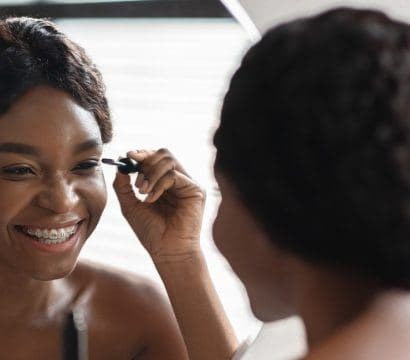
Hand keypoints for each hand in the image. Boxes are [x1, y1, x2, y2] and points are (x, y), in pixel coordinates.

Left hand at [113, 149, 205, 263]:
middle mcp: (178, 180)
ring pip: (169, 160)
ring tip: (142, 191)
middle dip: (145, 161)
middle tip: (135, 178)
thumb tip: (120, 164)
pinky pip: (174, 175)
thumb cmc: (151, 232)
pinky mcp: (196, 190)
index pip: (155, 158)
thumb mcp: (130, 206)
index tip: (127, 156)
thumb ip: (123, 185)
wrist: (167, 251)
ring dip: (150, 173)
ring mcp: (188, 184)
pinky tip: (151, 199)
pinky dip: (158, 184)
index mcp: (165, 182)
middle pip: (164, 153)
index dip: (142, 153)